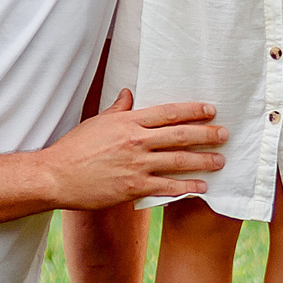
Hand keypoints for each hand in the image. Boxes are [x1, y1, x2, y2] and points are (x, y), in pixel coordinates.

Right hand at [42, 91, 225, 208]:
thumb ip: (118, 109)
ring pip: (178, 160)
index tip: (211, 109)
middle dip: (207, 134)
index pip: (168, 112)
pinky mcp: (134, 187)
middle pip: (180, 135)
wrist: (57, 176)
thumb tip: (128, 94)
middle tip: (225, 134)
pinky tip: (202, 187)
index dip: (193, 110)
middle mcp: (136, 141)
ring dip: (203, 160)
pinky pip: (167, 186)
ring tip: (220, 160)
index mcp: (128, 122)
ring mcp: (136, 165)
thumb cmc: (75, 148)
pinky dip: (186, 187)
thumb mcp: (97, 122)